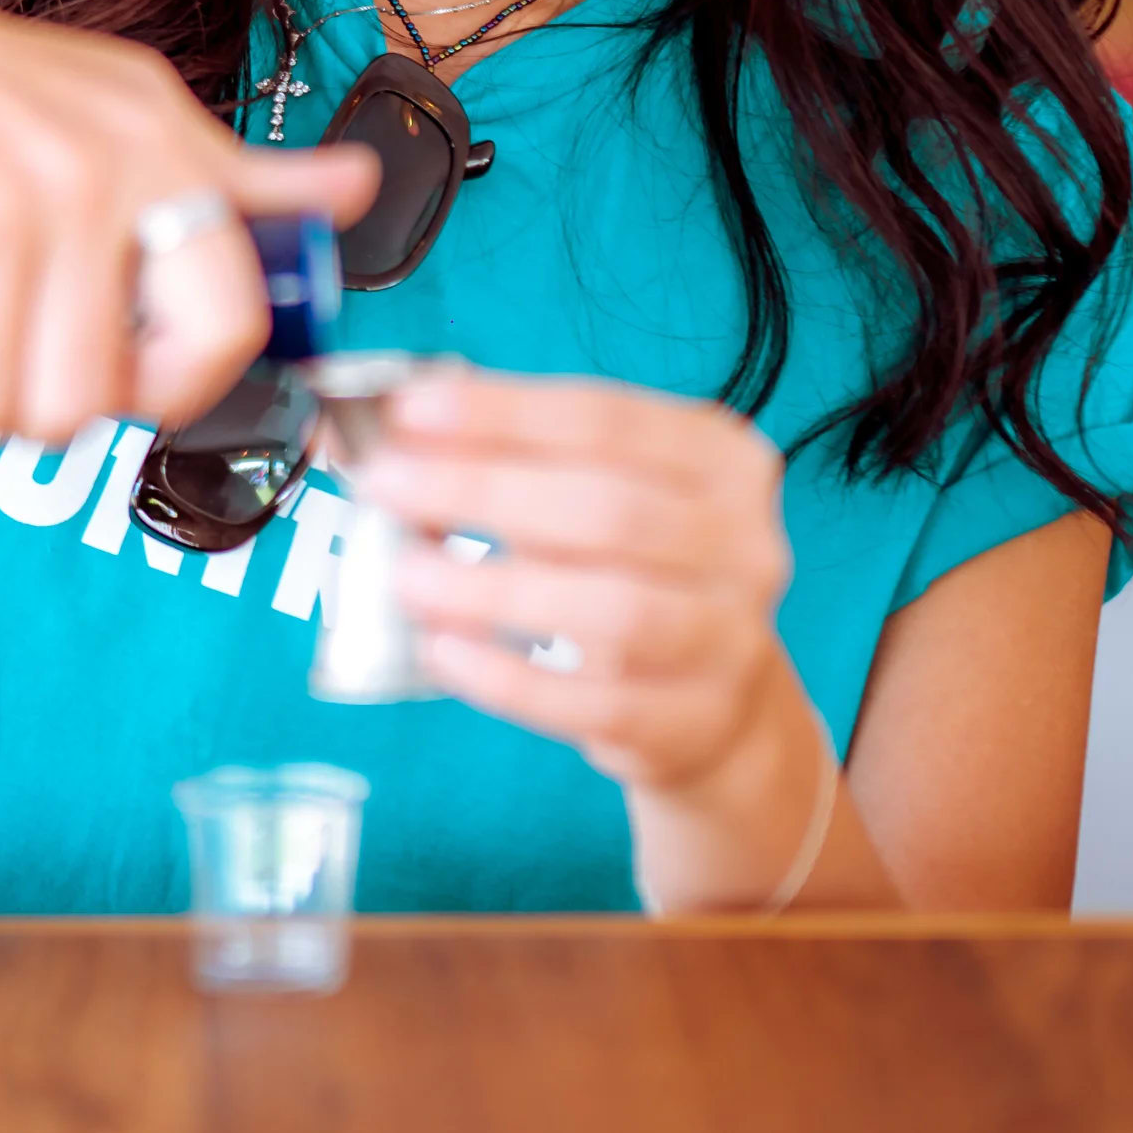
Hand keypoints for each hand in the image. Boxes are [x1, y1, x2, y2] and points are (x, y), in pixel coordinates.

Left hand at [354, 368, 837, 907]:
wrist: (716, 700)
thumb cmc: (635, 569)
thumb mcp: (596, 492)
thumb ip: (507, 454)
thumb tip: (389, 429)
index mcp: (722, 460)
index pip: (606, 419)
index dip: (504, 413)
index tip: (411, 412)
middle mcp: (743, 544)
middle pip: (608, 508)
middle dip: (484, 490)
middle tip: (388, 486)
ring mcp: (728, 638)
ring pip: (610, 609)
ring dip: (494, 589)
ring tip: (405, 575)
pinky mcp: (694, 720)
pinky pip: (594, 701)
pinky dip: (510, 677)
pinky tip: (445, 650)